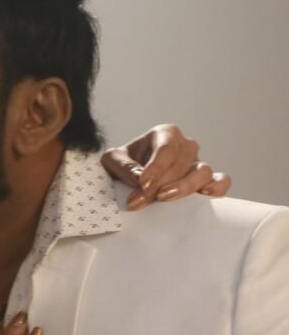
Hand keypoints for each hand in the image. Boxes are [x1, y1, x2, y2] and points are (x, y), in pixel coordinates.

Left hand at [101, 123, 231, 210]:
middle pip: (182, 163)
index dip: (156, 167)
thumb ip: (124, 166)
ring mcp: (198, 163)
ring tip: (164, 198)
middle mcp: (185, 146)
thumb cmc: (123, 165)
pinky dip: (217, 187)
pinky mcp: (206, 180)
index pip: (166, 148)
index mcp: (165, 133)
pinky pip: (221, 181)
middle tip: (140, 200)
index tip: (143, 184)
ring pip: (203, 171)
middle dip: (161, 183)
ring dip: (185, 187)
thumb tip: (140, 178)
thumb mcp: (112, 160)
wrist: (127, 178)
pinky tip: (204, 195)